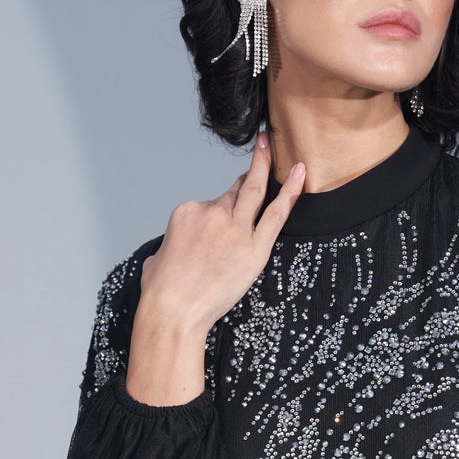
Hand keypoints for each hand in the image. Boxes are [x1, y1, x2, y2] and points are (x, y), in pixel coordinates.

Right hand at [124, 132, 304, 406]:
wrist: (172, 311)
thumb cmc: (162, 291)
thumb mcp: (157, 257)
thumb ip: (172, 246)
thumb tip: (175, 252)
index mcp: (187, 212)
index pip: (211, 203)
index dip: (220, 211)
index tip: (225, 221)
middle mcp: (212, 213)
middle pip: (236, 189)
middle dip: (251, 167)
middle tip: (263, 147)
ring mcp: (234, 229)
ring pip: (255, 191)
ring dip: (266, 165)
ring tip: (275, 147)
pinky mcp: (254, 248)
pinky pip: (277, 214)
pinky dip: (291, 192)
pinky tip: (301, 174)